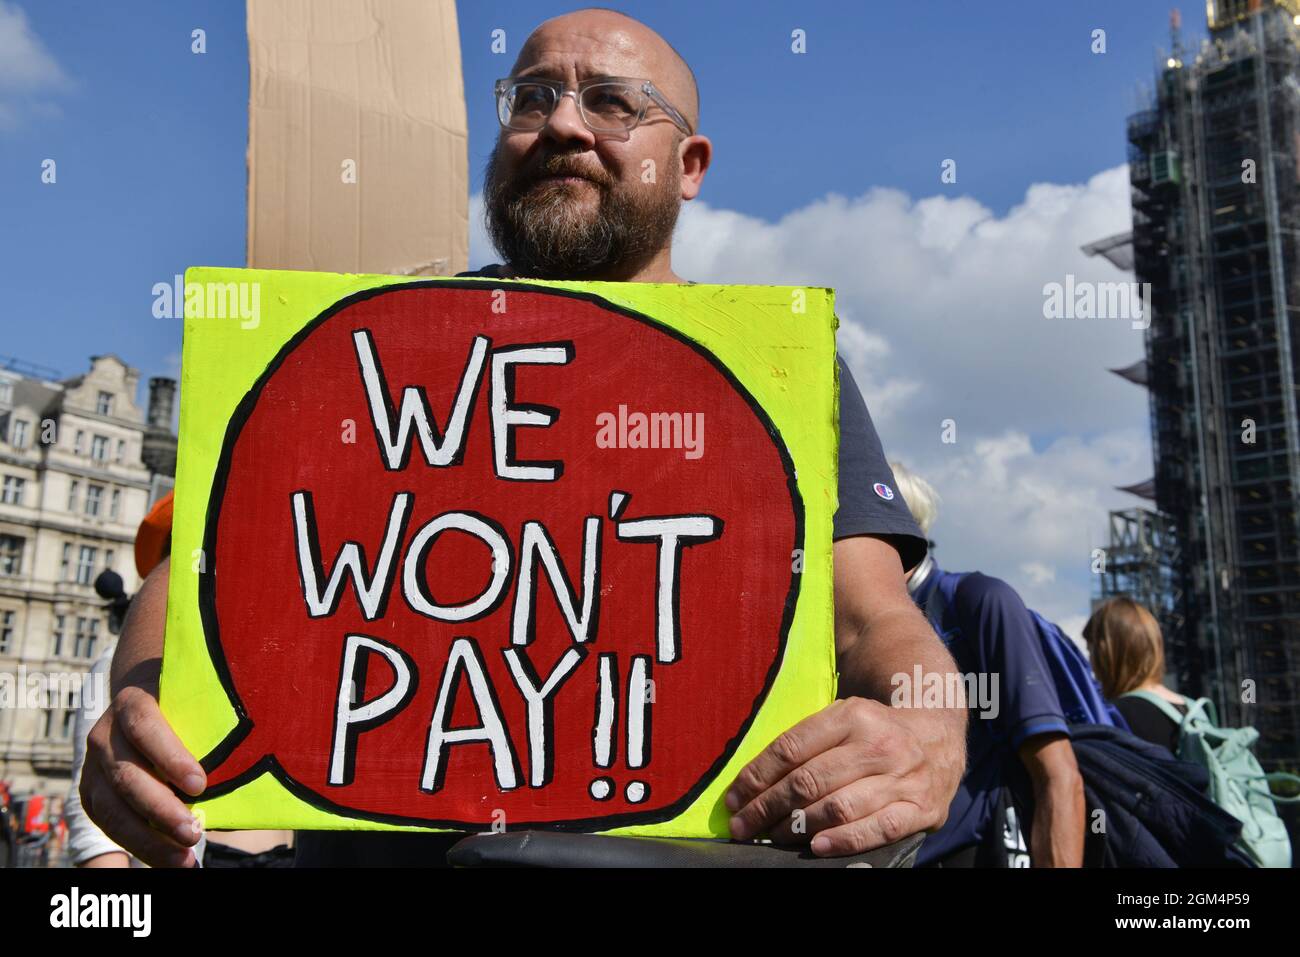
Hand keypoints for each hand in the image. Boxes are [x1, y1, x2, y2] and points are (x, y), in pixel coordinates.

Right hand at [81, 682, 205, 867]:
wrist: (144, 701)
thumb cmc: (184, 708)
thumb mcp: (195, 707)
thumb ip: (211, 734)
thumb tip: (247, 776)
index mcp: (133, 702)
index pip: (144, 726)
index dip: (169, 757)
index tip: (199, 784)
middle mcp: (105, 734)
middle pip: (127, 775)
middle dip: (160, 810)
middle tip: (193, 834)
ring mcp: (93, 766)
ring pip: (112, 807)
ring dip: (148, 839)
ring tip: (183, 859)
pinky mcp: (92, 792)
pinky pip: (109, 823)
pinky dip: (139, 844)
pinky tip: (168, 859)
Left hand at [724, 697, 961, 855]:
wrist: (938, 737)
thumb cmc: (875, 732)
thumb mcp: (843, 719)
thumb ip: (806, 743)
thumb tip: (752, 782)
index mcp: (852, 715)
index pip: (792, 748)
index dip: (756, 777)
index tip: (733, 799)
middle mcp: (878, 745)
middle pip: (810, 781)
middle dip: (767, 807)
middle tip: (742, 826)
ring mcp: (903, 778)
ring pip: (839, 807)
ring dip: (797, 827)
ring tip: (771, 836)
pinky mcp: (922, 808)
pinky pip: (878, 829)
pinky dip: (844, 841)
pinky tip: (816, 847)